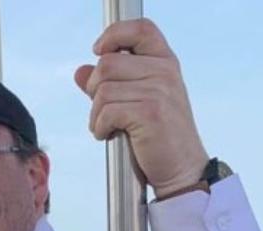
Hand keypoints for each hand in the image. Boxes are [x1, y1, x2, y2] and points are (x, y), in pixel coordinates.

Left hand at [73, 18, 208, 196]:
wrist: (182, 169)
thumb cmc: (158, 137)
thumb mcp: (137, 102)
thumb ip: (110, 84)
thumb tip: (80, 71)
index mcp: (165, 63)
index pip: (141, 29)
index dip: (114, 35)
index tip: (99, 51)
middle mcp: (165, 72)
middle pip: (107, 64)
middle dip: (94, 90)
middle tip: (102, 111)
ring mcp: (159, 91)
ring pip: (102, 90)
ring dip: (96, 114)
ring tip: (108, 127)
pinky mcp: (150, 112)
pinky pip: (106, 112)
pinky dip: (100, 127)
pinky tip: (110, 135)